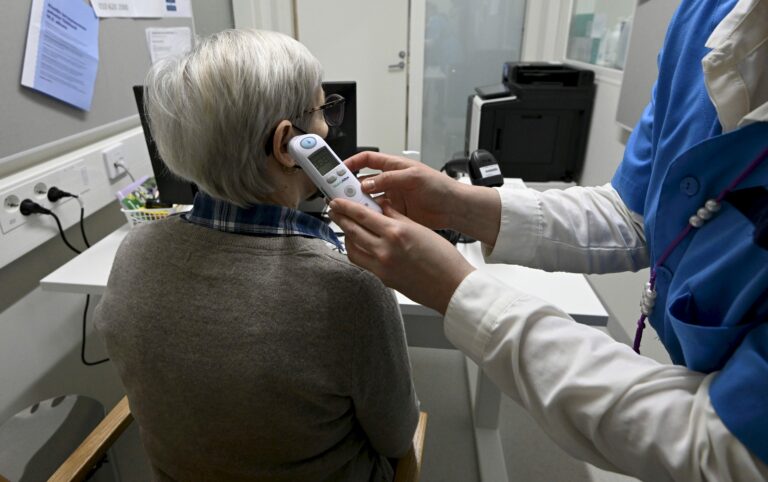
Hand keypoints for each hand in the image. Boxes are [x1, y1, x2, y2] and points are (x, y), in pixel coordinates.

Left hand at [329, 198, 475, 314]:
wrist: (451, 286)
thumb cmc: (443, 259)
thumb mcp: (420, 229)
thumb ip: (397, 217)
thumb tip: (382, 207)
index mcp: (396, 233)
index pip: (362, 215)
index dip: (346, 206)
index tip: (337, 200)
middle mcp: (385, 250)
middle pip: (352, 230)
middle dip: (340, 218)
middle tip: (334, 210)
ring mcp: (381, 267)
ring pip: (352, 248)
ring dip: (345, 235)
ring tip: (345, 226)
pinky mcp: (383, 278)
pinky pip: (361, 262)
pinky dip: (356, 250)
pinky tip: (358, 244)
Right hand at [344, 151, 464, 229]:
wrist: (454, 208)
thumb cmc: (440, 187)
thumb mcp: (414, 177)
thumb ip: (389, 179)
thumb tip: (367, 183)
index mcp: (394, 167)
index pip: (368, 160)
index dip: (353, 162)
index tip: (339, 169)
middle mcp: (391, 181)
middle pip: (364, 180)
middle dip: (350, 185)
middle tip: (339, 191)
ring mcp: (392, 197)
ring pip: (369, 198)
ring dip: (359, 202)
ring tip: (350, 206)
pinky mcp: (396, 212)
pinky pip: (378, 213)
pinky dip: (370, 215)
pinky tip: (366, 218)